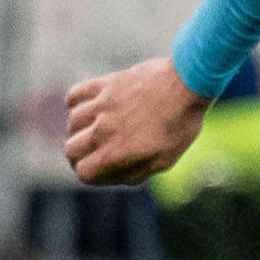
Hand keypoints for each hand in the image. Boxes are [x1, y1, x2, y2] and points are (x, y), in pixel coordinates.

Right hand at [63, 56, 210, 184]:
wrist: (188, 83)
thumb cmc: (181, 124)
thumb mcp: (165, 160)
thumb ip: (136, 172)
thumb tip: (113, 176)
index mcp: (116, 153)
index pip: (83, 171)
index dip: (90, 174)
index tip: (99, 169)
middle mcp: (103, 130)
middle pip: (71, 149)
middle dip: (79, 155)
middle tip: (91, 152)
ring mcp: (102, 105)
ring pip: (73, 121)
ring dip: (79, 129)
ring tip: (94, 128)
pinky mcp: (105, 84)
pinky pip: (76, 94)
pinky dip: (74, 101)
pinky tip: (83, 106)